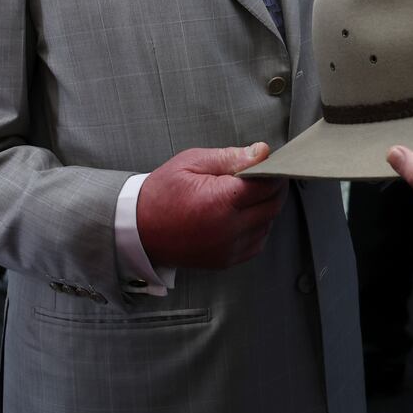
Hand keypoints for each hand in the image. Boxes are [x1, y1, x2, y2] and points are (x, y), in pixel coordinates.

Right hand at [136, 144, 286, 269]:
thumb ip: (230, 157)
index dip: (272, 170)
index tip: (265, 162)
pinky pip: (257, 241)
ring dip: (264, 207)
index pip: (268, 184)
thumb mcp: (193, 162)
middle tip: (257, 175)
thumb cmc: (163, 192)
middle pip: (273, 204)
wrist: (138, 229)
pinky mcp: (226, 260)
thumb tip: (262, 152)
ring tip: (243, 195)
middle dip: (272, 187)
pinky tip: (239, 214)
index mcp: (220, 201)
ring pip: (268, 223)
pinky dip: (256, 226)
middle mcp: (229, 229)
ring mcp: (229, 248)